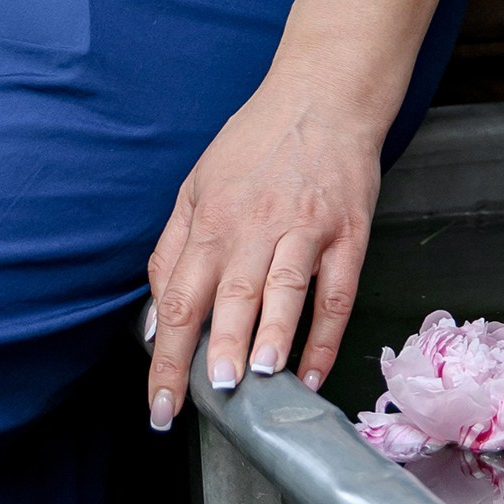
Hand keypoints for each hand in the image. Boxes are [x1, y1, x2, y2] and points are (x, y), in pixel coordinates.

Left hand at [144, 63, 382, 426]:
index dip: (168, 358)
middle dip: (221, 348)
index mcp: (211, 220)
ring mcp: (304, 228)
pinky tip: (314, 373)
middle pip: (232, 294)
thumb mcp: (197, 186)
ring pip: (286, 288)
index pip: (180, 299)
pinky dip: (327, 336)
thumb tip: (155, 323)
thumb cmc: (255, 146)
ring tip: (260, 377)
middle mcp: (254, 225)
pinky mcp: (348, 232)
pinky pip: (338, 291)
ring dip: (273, 333)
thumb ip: (171, 253)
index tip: (160, 408)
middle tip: (214, 395)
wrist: (322, 95)